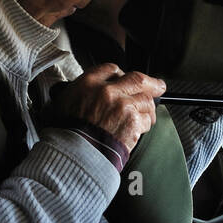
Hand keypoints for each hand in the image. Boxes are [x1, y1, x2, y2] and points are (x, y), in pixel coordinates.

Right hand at [46, 63, 165, 152]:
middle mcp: (107, 91)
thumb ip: (81, 91)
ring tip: (146, 115)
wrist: (74, 153)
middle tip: (159, 87)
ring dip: (148, 109)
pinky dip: (145, 124)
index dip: (122, 75)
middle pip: (138, 79)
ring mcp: (122, 106)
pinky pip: (146, 120)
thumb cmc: (67, 132)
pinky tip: (139, 128)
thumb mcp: (64, 102)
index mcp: (89, 83)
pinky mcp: (132, 123)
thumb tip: (91, 91)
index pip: (112, 69)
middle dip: (152, 83)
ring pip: (146, 100)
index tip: (127, 79)